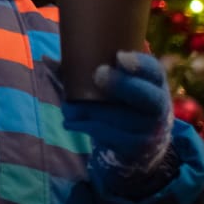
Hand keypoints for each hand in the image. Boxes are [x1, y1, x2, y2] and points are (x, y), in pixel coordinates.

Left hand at [64, 51, 175, 197]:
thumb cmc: (120, 101)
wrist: (141, 141)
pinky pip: (111, 136)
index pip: (153, 71)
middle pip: (146, 96)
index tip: (119, 57)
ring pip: (122, 118)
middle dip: (122, 84)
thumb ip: (85, 69)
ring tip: (68, 108)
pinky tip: (70, 122)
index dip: (139, 64)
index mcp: (154, 81)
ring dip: (92, 111)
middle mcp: (157, 105)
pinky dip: (88, 127)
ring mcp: (148, 128)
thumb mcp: (115, 82)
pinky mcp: (135, 147)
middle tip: (98, 74)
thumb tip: (45, 59)